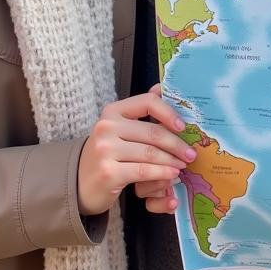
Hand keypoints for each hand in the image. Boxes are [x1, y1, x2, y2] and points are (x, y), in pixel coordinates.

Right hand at [77, 86, 194, 214]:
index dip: (169, 113)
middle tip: (191, 153)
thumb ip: (140, 110)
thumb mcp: (119, 127)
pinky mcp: (108, 172)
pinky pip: (143, 171)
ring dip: (171, 160)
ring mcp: (106, 150)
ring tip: (183, 165)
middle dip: (176, 144)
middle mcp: (107, 127)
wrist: (79, 182)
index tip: (184, 126)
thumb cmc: (107, 152)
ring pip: (150, 153)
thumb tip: (162, 87)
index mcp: (113, 111)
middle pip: (152, 132)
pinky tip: (171, 175)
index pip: (148, 102)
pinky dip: (161, 173)